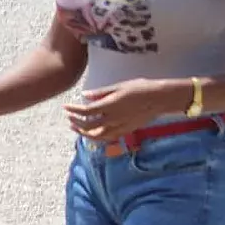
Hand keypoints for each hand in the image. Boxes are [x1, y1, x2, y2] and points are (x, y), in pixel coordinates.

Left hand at [63, 78, 182, 141]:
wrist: (159, 99)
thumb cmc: (140, 88)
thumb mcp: (118, 86)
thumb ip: (100, 93)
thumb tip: (85, 96)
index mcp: (110, 106)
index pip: (86, 111)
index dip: (73, 110)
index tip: (66, 107)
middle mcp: (113, 119)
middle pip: (88, 126)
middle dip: (76, 122)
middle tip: (69, 117)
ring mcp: (119, 127)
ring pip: (97, 136)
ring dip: (84, 133)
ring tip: (76, 127)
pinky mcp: (126, 131)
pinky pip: (107, 138)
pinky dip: (96, 137)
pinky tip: (92, 133)